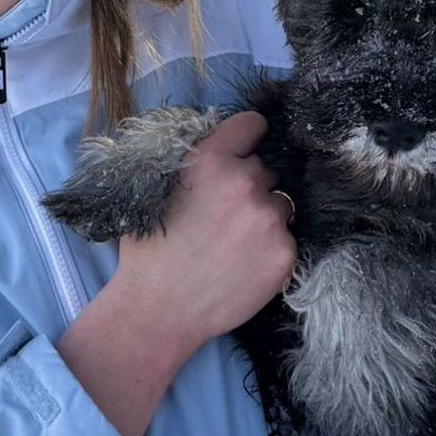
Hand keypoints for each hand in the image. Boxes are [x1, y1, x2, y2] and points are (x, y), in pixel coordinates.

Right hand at [113, 109, 296, 354]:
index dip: (247, 137)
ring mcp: (269, 219)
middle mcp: (245, 183)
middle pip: (264, 170)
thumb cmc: (149, 253)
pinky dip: (270, 250)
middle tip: (223, 216)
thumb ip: (195, 165)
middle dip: (249, 187)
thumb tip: (220, 151)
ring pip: (279, 204)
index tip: (245, 149)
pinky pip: (285, 239)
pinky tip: (242, 265)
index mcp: (210, 160)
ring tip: (232, 244)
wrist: (158, 311)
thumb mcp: (158, 191)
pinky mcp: (284, 253)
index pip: (251, 124)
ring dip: (263, 218)